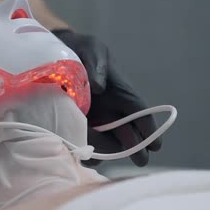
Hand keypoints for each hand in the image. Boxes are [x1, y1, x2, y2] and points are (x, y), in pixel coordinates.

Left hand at [52, 29, 160, 165]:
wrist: (54, 53)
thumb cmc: (80, 48)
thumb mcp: (91, 50)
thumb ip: (96, 66)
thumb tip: (99, 87)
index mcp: (121, 92)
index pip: (139, 112)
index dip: (149, 129)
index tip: (155, 145)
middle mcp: (112, 109)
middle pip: (128, 132)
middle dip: (135, 148)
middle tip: (139, 160)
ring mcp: (96, 118)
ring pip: (109, 141)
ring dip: (107, 151)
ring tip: (99, 158)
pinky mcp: (78, 123)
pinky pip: (87, 140)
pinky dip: (86, 148)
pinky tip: (79, 153)